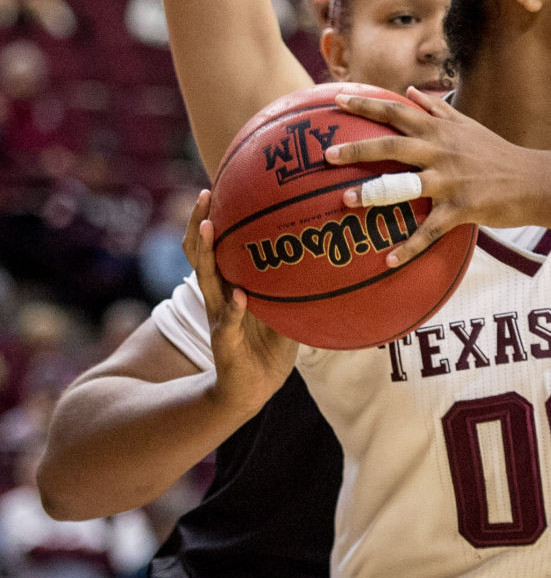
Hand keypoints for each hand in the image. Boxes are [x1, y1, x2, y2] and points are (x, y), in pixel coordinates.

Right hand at [184, 192, 297, 409]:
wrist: (253, 390)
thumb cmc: (269, 346)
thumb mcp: (283, 308)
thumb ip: (290, 283)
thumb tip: (323, 251)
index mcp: (229, 285)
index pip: (214, 246)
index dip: (212, 219)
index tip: (217, 187)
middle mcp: (218, 296)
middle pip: (200, 254)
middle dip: (200, 224)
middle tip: (205, 195)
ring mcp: (218, 317)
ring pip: (206, 280)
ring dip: (206, 253)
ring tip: (210, 228)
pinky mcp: (224, 342)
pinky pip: (227, 323)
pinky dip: (232, 309)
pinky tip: (239, 296)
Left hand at [330, 88, 533, 265]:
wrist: (533, 180)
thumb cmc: (496, 153)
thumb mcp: (468, 125)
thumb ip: (436, 109)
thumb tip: (409, 91)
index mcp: (440, 130)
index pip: (397, 111)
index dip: (366, 104)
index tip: (336, 100)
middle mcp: (441, 152)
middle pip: (392, 146)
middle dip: (358, 148)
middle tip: (327, 154)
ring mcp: (450, 181)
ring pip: (405, 186)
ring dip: (374, 194)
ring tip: (345, 201)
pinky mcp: (461, 209)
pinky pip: (429, 230)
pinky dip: (409, 247)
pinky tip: (388, 260)